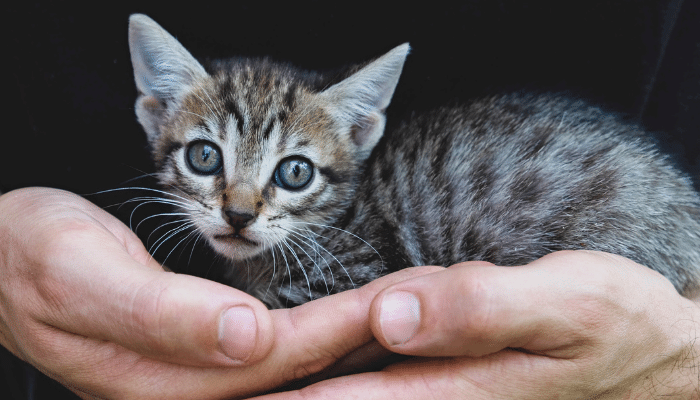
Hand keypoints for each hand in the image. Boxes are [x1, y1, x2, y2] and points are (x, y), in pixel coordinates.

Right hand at [0, 187, 439, 398]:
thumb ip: (162, 313)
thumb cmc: (34, 259)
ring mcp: (191, 379)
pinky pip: (271, 353)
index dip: (339, 327)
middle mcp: (184, 391)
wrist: (2, 263)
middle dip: (361, 339)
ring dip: (349, 339)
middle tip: (424, 307)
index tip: (397, 301)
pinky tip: (348, 319)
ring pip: (290, 366)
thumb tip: (247, 337)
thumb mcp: (82, 275)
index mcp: (158, 379)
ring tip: (403, 312)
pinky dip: (317, 335)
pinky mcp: (195, 361)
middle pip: (295, 369)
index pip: (275, 355)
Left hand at [253, 251, 699, 398]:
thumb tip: (393, 313)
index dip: (281, 397)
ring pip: (353, 393)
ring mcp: (440, 392)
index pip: (344, 399)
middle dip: (278, 394)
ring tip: (236, 379)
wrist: (652, 356)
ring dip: (297, 389)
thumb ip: (480, 308)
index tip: (224, 390)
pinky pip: (381, 380)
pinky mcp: (447, 378)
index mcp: (452, 388)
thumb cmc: (614, 325)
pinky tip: (308, 370)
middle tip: (203, 386)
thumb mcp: (566, 304)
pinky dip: (338, 377)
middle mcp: (436, 398)